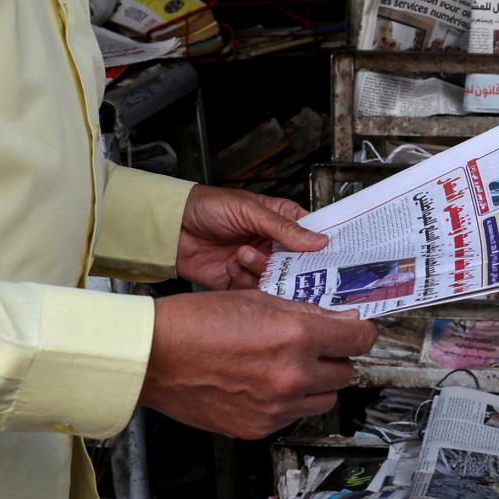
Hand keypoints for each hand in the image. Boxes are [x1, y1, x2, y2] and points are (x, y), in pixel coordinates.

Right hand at [139, 290, 376, 438]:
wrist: (153, 357)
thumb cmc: (195, 322)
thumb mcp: (257, 300)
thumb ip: (305, 313)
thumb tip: (339, 320)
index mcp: (295, 337)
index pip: (359, 340)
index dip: (360, 332)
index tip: (356, 330)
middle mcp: (292, 376)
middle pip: (345, 372)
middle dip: (335, 356)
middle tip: (317, 345)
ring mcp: (276, 407)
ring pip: (324, 399)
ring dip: (316, 382)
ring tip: (289, 366)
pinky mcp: (258, 428)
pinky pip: (292, 416)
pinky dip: (288, 402)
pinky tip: (266, 384)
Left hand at [174, 184, 324, 290]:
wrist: (171, 227)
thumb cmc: (208, 207)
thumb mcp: (249, 210)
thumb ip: (284, 228)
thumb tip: (319, 241)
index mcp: (281, 221)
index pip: (312, 236)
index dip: (321, 248)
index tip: (327, 257)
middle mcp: (272, 245)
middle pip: (298, 265)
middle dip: (288, 266)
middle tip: (276, 260)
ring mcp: (256, 264)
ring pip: (276, 280)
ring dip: (259, 270)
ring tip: (240, 255)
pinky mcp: (239, 281)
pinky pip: (253, 291)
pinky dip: (243, 281)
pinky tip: (230, 266)